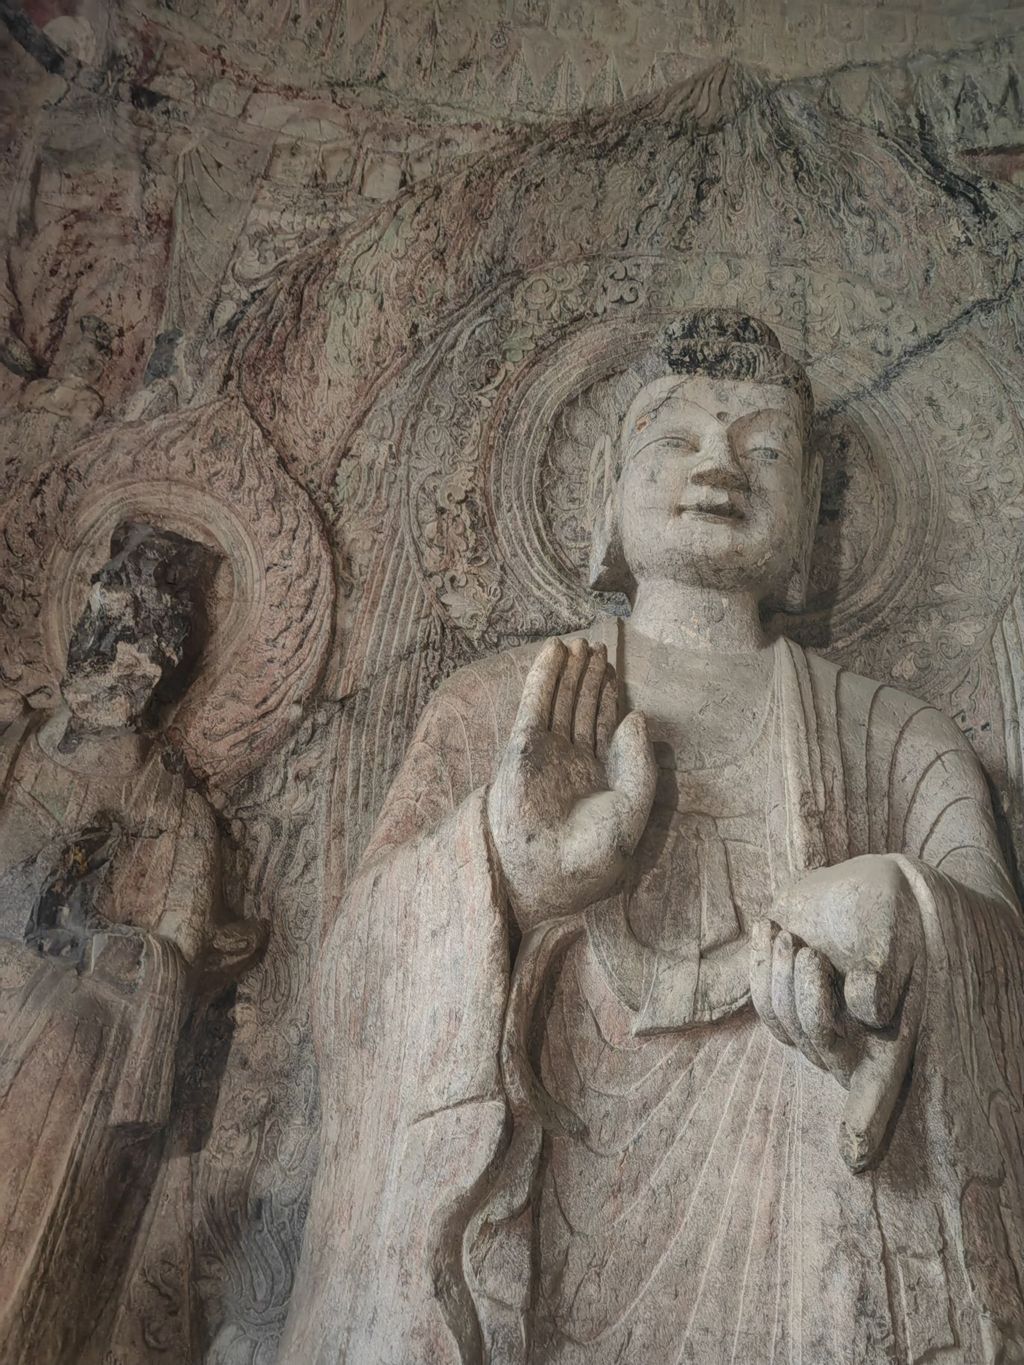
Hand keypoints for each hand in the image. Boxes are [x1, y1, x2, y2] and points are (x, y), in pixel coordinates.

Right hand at [487, 638, 655, 931]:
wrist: (548, 877)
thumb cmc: (592, 856)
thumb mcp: (633, 808)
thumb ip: (641, 764)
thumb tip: (637, 716)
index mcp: (596, 778)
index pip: (602, 727)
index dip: (607, 697)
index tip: (612, 670)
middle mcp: (568, 763)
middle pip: (580, 708)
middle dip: (588, 679)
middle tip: (596, 647)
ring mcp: (544, 756)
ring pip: (559, 702)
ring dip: (568, 673)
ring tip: (579, 643)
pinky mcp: (522, 751)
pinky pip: (534, 706)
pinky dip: (543, 678)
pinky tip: (553, 653)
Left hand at [749, 854, 923, 1172]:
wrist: (863, 890)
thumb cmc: (888, 916)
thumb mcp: (893, 936)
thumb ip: (880, 975)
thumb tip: (866, 1012)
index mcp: (888, 1036)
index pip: (879, 1090)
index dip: (867, 1123)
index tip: (856, 1158)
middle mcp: (851, 1042)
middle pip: (816, 1044)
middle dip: (806, 998)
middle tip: (809, 954)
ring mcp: (814, 1025)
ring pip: (782, 1023)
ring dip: (777, 978)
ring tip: (787, 938)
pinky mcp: (784, 1001)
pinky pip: (762, 1003)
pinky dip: (757, 966)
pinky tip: (765, 929)